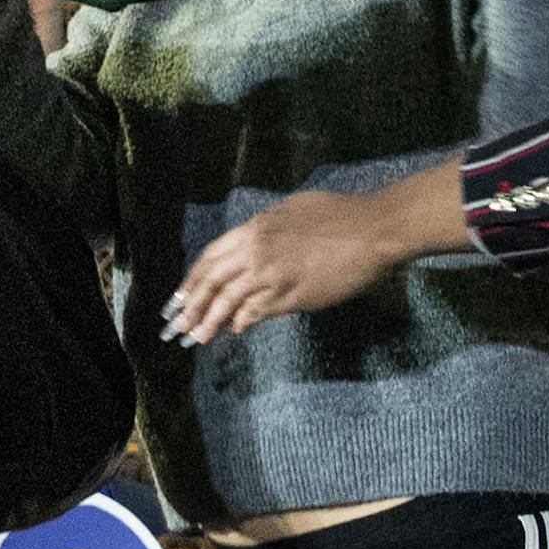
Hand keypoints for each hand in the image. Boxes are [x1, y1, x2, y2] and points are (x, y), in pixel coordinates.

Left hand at [161, 189, 398, 344]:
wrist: (370, 230)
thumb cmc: (335, 214)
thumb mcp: (289, 212)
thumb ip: (263, 232)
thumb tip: (247, 250)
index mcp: (253, 230)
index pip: (209, 259)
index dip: (191, 281)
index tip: (179, 298)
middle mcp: (256, 253)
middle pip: (213, 284)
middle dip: (192, 306)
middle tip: (178, 325)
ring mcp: (274, 277)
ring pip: (231, 303)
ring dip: (211, 322)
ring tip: (198, 337)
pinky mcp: (293, 297)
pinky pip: (258, 312)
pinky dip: (243, 322)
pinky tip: (236, 330)